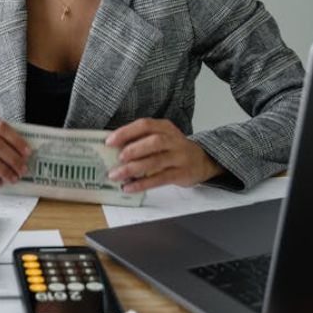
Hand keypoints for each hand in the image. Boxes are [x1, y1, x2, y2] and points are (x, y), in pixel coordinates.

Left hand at [105, 119, 223, 192]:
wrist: (202, 161)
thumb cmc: (173, 149)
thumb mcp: (161, 137)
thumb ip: (141, 140)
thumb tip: (112, 148)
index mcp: (165, 127)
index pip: (145, 125)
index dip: (126, 132)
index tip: (109, 141)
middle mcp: (174, 140)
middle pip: (154, 141)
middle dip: (134, 149)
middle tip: (118, 158)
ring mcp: (179, 157)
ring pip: (156, 161)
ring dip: (134, 169)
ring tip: (117, 175)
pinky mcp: (181, 174)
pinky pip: (160, 179)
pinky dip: (143, 184)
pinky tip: (129, 187)